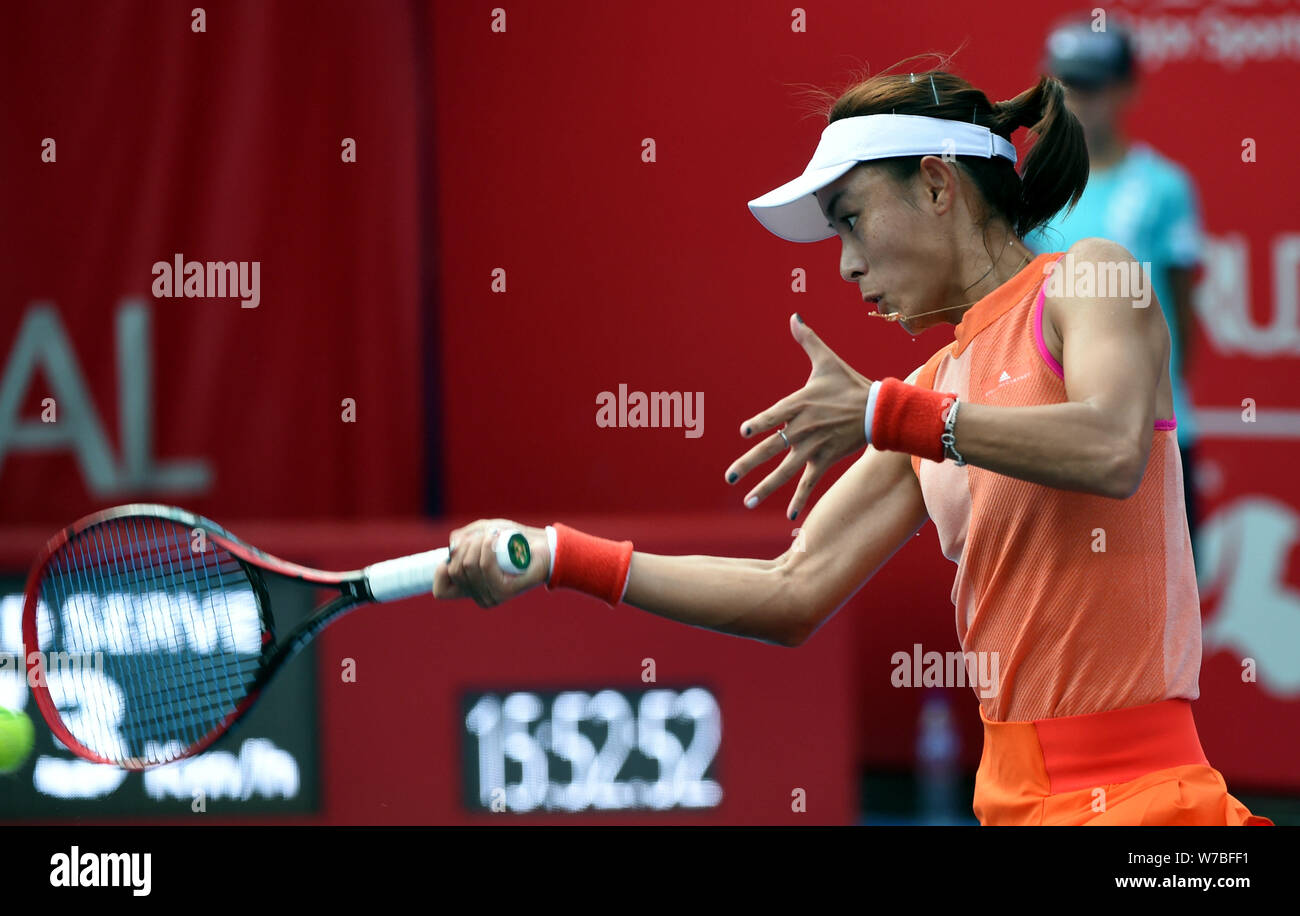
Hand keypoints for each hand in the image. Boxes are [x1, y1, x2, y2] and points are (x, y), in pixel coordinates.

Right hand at [433, 519, 550, 606]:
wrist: (544, 546)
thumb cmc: (513, 540)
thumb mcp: (482, 534)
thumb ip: (463, 539)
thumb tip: (452, 549)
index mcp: (471, 588)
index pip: (441, 591)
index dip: (440, 571)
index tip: (453, 554)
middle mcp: (479, 596)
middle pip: (454, 570)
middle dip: (465, 545)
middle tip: (484, 536)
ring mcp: (491, 596)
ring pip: (468, 565)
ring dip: (477, 542)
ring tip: (493, 535)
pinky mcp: (503, 592)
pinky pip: (484, 566)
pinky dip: (486, 548)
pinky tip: (494, 538)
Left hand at [725, 314, 872, 519]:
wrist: (878, 410)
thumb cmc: (848, 383)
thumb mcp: (826, 361)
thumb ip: (807, 340)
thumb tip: (793, 316)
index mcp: (798, 404)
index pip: (774, 415)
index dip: (760, 423)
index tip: (745, 432)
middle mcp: (803, 429)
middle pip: (771, 449)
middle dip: (747, 464)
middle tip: (728, 477)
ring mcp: (813, 447)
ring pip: (785, 471)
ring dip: (765, 487)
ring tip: (746, 500)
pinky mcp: (825, 459)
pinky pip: (809, 482)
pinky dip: (799, 499)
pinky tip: (788, 516)